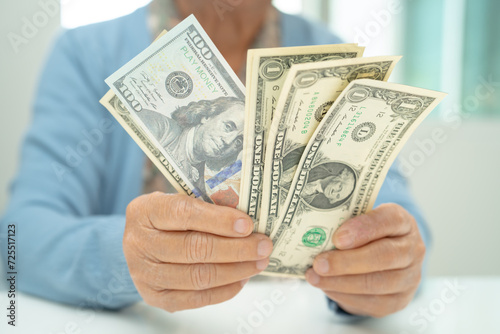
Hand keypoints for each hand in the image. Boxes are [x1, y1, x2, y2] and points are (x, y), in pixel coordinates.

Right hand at [123, 192, 272, 311]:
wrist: (141, 243)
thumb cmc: (168, 218)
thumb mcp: (177, 200)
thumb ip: (205, 206)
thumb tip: (247, 222)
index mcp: (145, 210)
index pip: (183, 213)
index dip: (218, 220)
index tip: (248, 224)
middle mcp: (139, 242)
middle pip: (194, 249)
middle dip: (236, 248)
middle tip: (263, 245)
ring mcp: (143, 273)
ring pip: (198, 276)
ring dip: (236, 270)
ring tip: (259, 262)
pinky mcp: (154, 297)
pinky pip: (195, 299)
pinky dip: (224, 290)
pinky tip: (242, 278)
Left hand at [305, 203, 425, 317]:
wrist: (384, 258)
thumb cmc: (366, 234)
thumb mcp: (360, 221)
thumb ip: (346, 225)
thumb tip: (317, 237)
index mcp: (402, 221)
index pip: (389, 220)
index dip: (363, 229)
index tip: (337, 238)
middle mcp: (412, 248)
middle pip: (384, 256)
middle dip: (347, 261)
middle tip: (319, 263)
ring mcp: (409, 277)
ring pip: (376, 283)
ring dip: (340, 282)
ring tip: (315, 277)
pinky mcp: (399, 300)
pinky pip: (371, 302)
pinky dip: (344, 295)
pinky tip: (326, 287)